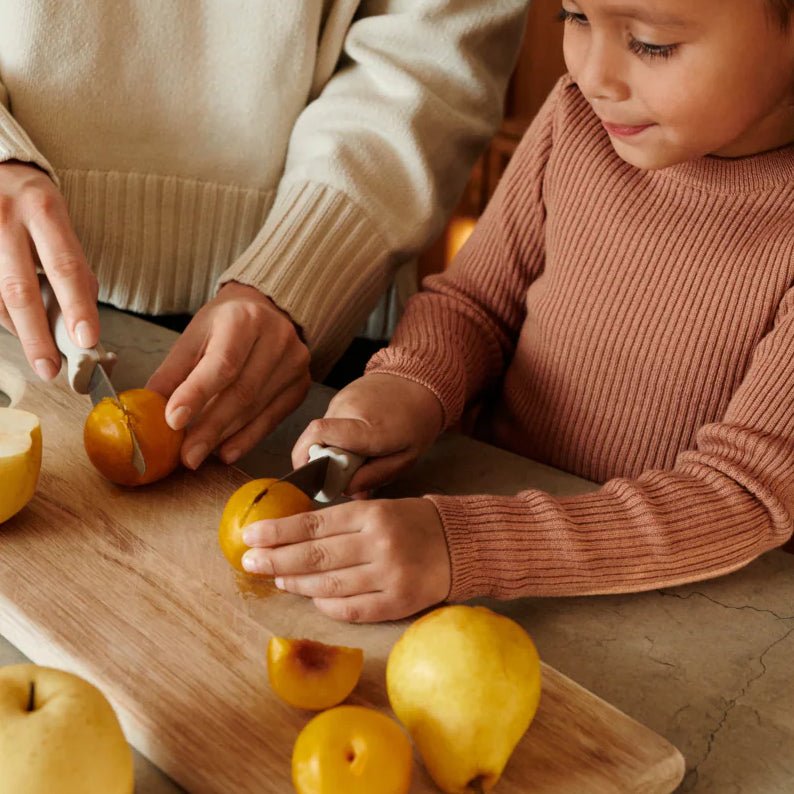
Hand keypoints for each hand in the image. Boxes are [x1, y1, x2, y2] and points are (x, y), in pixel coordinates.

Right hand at [0, 161, 98, 378]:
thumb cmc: (34, 204)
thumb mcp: (60, 223)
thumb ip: (70, 266)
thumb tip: (81, 319)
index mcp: (44, 210)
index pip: (64, 266)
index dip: (77, 306)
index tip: (87, 340)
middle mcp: (6, 218)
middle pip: (20, 289)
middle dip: (37, 335)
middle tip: (51, 369)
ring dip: (18, 329)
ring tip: (37, 349)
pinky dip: (1, 315)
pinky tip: (15, 325)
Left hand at [146, 281, 310, 468]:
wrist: (266, 311)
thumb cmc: (226, 324)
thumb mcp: (194, 336)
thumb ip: (173, 372)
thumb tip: (150, 410)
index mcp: (245, 318)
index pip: (223, 362)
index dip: (197, 394)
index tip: (173, 421)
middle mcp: (277, 338)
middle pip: (242, 392)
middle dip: (210, 428)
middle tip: (186, 455)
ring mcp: (295, 363)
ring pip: (256, 409)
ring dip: (224, 436)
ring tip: (198, 454)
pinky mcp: (301, 385)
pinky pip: (273, 419)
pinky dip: (247, 439)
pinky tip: (226, 451)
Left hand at [240, 497, 450, 621]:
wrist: (462, 543)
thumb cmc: (412, 522)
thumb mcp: (378, 509)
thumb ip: (340, 523)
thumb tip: (292, 536)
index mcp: (371, 514)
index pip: (314, 525)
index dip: (278, 532)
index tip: (251, 536)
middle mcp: (378, 544)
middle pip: (315, 555)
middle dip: (276, 559)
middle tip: (248, 562)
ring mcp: (388, 576)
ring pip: (329, 585)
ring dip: (296, 583)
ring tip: (275, 579)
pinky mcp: (398, 604)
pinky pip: (352, 609)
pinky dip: (326, 606)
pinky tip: (310, 599)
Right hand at [292, 373, 443, 496]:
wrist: (420, 381)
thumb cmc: (417, 421)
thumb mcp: (406, 458)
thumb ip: (375, 476)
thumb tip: (346, 490)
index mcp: (368, 428)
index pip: (319, 434)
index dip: (308, 458)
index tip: (317, 479)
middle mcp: (348, 409)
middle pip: (317, 441)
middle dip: (325, 462)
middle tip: (348, 471)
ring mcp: (341, 399)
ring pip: (321, 434)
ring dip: (333, 449)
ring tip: (359, 451)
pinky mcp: (339, 396)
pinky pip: (329, 423)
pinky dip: (337, 436)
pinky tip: (359, 437)